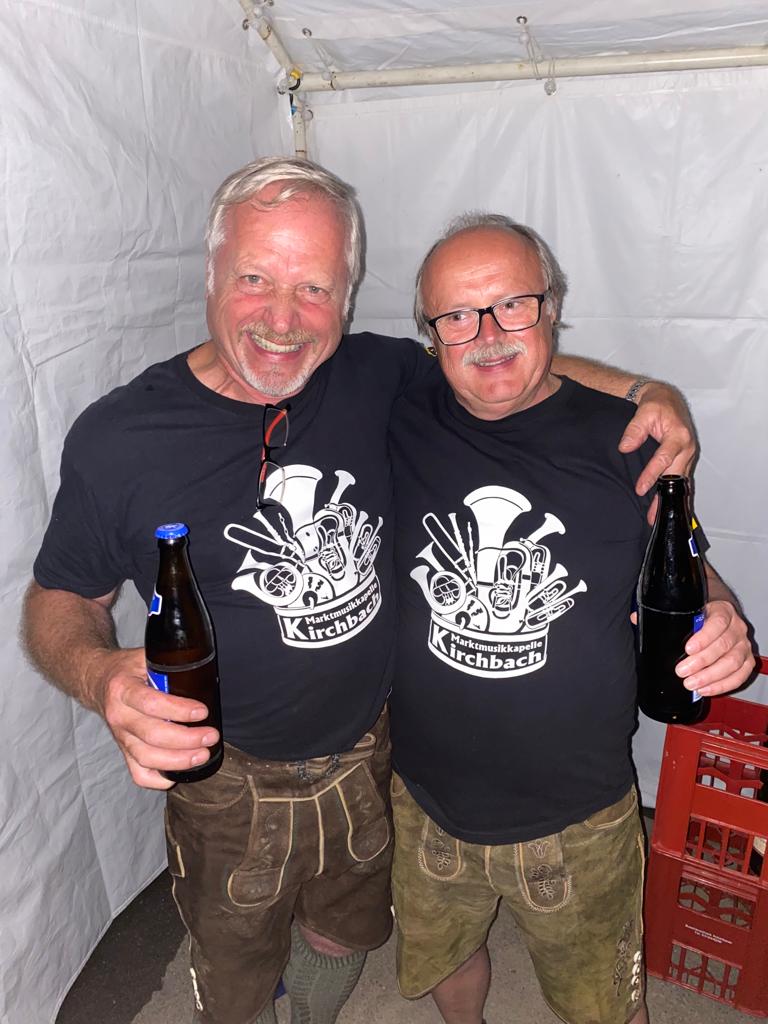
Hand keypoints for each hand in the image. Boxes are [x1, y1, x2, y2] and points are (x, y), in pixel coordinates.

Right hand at [86, 647, 219, 789]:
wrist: (97, 681)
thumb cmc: (127, 668)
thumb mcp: (144, 656)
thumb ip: (166, 661)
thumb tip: (200, 666)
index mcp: (123, 689)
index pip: (151, 703)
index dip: (178, 710)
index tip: (202, 711)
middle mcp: (119, 715)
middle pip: (152, 735)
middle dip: (186, 739)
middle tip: (210, 736)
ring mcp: (119, 737)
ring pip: (146, 757)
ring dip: (177, 761)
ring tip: (202, 755)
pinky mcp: (123, 750)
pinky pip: (137, 773)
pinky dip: (157, 779)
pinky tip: (176, 775)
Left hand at [617, 382, 696, 517]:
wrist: (667, 399)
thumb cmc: (657, 404)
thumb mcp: (644, 411)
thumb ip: (634, 429)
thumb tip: (625, 447)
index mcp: (679, 436)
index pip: (664, 459)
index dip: (652, 475)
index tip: (640, 488)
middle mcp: (687, 448)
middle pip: (675, 477)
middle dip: (664, 497)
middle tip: (653, 515)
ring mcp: (687, 455)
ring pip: (679, 482)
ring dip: (669, 500)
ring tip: (657, 517)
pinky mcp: (683, 460)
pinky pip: (680, 479)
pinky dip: (674, 494)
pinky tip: (666, 506)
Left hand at [676, 600, 756, 696]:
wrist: (721, 617)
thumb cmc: (705, 616)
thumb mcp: (694, 613)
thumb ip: (687, 623)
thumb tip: (668, 639)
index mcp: (724, 612)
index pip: (718, 623)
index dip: (704, 638)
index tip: (688, 649)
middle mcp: (737, 628)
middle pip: (723, 646)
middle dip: (701, 661)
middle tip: (683, 671)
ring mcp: (744, 645)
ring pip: (732, 663)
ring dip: (710, 677)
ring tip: (692, 683)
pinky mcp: (747, 661)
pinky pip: (739, 676)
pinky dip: (722, 685)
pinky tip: (706, 689)